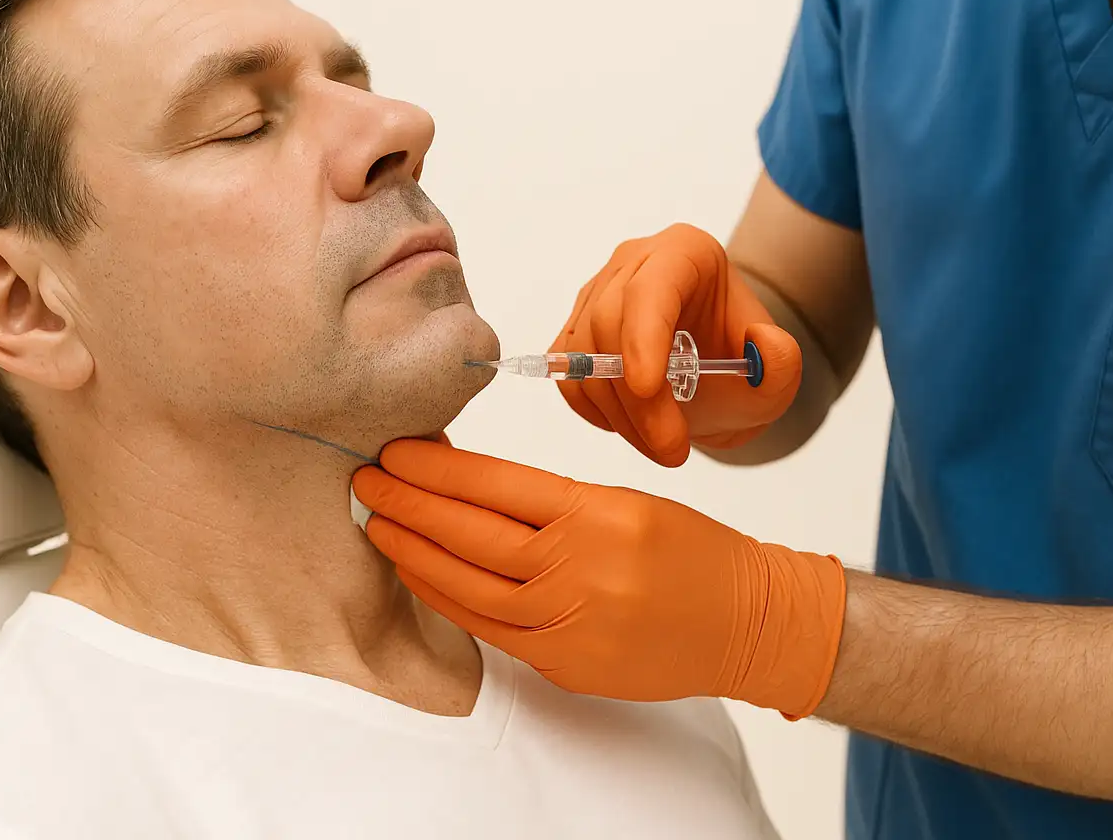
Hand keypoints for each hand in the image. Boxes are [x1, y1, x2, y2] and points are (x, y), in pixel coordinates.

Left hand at [351, 440, 844, 715]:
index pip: (494, 483)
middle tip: (367, 479)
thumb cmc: (689, 550)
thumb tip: (467, 484)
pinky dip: (447, 598)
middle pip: (469, 532)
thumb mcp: (624, 500)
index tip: (397, 450)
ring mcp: (568, 622)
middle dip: (408, 502)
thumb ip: (548, 499)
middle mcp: (578, 568)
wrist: (745, 619)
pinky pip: (488, 629)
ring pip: (467, 584)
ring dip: (413, 551)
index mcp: (595, 513)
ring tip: (379, 524)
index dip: (436, 467)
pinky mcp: (563, 663)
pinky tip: (419, 573)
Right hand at [555, 223, 802, 465]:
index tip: (649, 388)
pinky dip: (596, 412)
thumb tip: (765, 343)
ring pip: (584, 355)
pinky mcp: (575, 333)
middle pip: (609, 323)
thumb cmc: (742, 367)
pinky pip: (569, 377)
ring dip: (619, 415)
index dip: (643, 336)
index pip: (652, 287)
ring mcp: (596, 295)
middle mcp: (633, 263)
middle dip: (637, 398)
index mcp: (685, 252)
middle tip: (672, 449)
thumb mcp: (778, 374)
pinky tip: (633, 427)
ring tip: (662, 446)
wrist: (716, 379)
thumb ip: (784, 364)